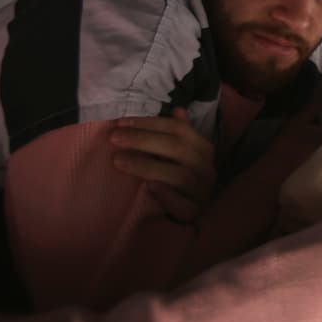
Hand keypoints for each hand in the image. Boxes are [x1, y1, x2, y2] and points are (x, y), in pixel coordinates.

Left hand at [111, 108, 216, 222]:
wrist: (196, 211)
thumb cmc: (183, 176)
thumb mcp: (183, 154)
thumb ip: (179, 133)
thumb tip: (177, 109)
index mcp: (204, 149)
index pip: (180, 129)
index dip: (150, 124)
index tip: (121, 122)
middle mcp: (207, 168)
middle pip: (178, 149)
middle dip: (144, 140)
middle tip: (114, 138)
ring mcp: (203, 191)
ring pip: (180, 176)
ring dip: (147, 166)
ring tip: (118, 161)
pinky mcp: (195, 212)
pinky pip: (182, 204)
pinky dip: (165, 195)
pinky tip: (147, 187)